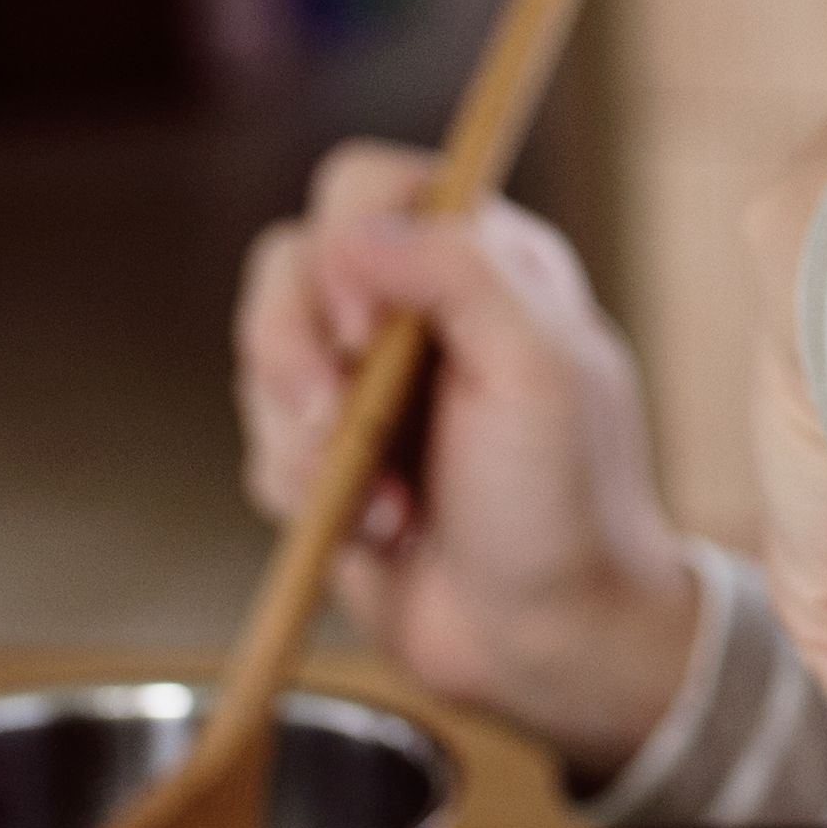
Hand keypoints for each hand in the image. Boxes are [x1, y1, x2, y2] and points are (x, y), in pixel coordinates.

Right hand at [232, 149, 701, 788]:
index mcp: (482, 259)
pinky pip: (262, 443)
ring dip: (311, 443)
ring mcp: (366, 382)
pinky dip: (304, 492)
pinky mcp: (328, 456)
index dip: (343, 245)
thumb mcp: (539, 370)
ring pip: (263, 361)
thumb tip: (354, 228)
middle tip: (341, 423)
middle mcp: (416, 307)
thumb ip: (461, 273)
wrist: (546, 641)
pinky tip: (380, 529)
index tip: (367, 328)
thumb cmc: (565, 504)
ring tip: (391, 503)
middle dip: (297, 355)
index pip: (364, 186)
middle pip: (287, 267)